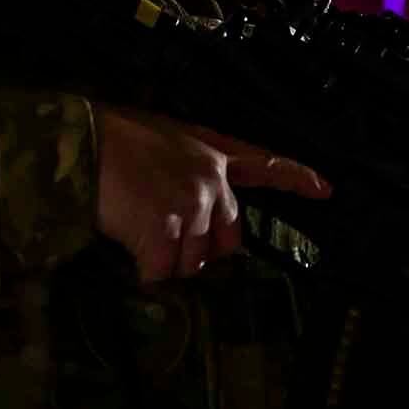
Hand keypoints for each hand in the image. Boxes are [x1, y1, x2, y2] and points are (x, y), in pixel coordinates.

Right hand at [94, 105, 331, 283]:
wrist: (83, 141)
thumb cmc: (114, 137)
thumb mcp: (165, 138)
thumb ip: (190, 167)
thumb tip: (190, 209)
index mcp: (212, 152)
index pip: (263, 164)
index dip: (296, 179)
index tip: (326, 190)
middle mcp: (211, 181)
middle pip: (228, 238)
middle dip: (202, 249)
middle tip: (166, 237)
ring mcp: (190, 207)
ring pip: (192, 261)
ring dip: (166, 259)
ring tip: (138, 231)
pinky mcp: (166, 229)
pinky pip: (161, 270)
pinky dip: (144, 269)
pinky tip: (129, 247)